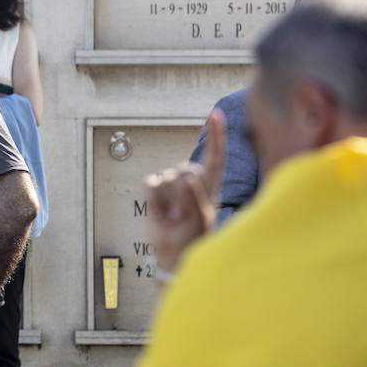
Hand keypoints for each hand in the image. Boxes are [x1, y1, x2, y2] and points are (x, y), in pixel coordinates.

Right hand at [145, 108, 224, 273]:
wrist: (173, 252)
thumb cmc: (193, 237)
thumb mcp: (200, 220)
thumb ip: (195, 197)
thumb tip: (187, 175)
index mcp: (211, 185)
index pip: (214, 155)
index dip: (215, 134)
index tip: (214, 114)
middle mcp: (192, 180)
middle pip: (184, 169)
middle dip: (181, 192)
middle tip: (184, 215)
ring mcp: (172, 184)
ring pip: (166, 178)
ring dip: (168, 200)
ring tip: (175, 216)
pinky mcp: (155, 190)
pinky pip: (151, 183)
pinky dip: (154, 199)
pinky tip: (161, 211)